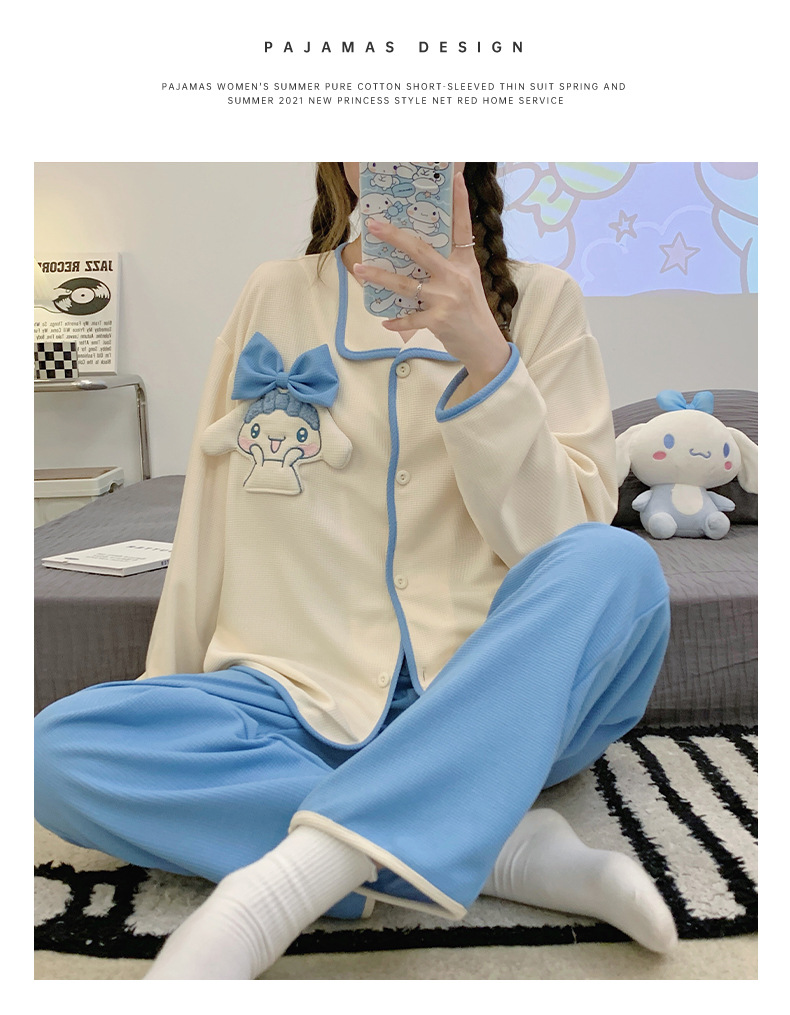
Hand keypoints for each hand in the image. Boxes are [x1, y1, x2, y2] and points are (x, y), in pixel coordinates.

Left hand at [353, 172, 509, 392]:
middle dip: (393, 236)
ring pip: (405, 284)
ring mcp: (447, 299)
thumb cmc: (471, 311)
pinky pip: (410, 317)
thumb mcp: (466, 282)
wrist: (484, 344)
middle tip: (373, 225)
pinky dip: (396, 321)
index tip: (456, 177)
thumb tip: (415, 252)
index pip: (463, 226)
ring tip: (358, 269)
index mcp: (465, 263)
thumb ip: (447, 266)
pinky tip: (384, 321)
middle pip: (420, 250)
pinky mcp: (439, 321)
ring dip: (379, 276)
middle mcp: (456, 277)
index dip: (460, 202)